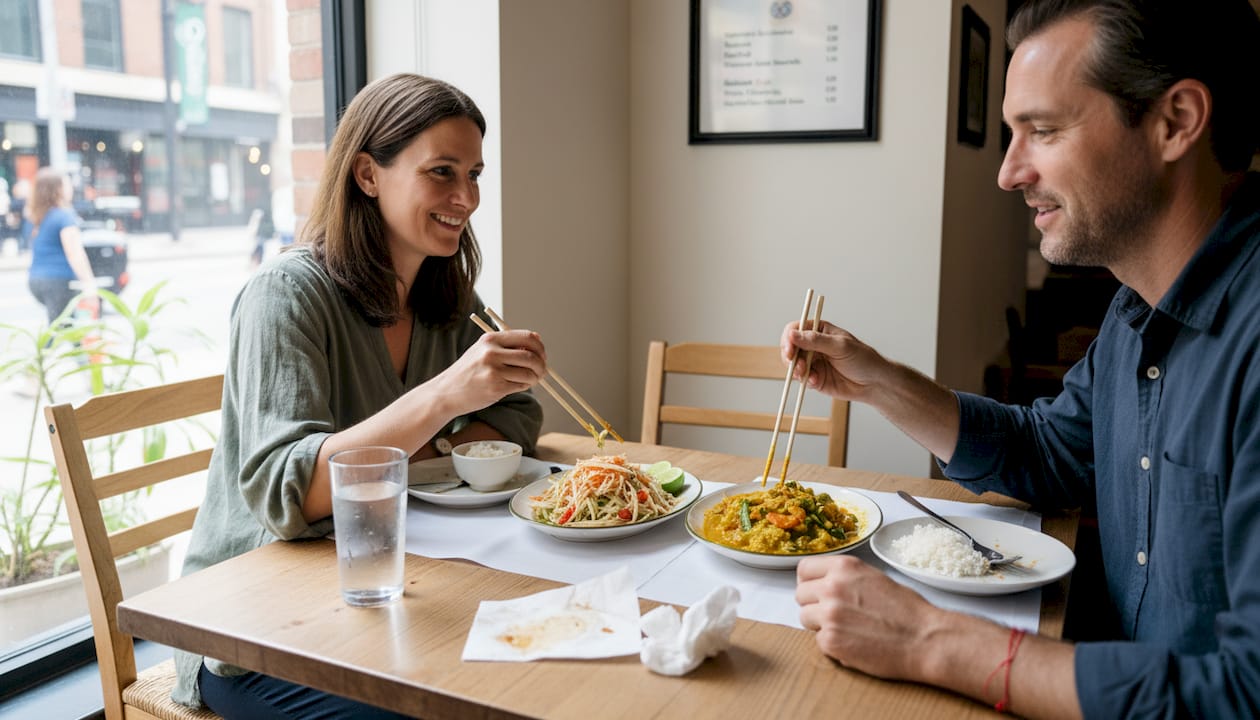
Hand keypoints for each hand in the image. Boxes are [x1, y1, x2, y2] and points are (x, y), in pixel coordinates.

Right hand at [432, 329, 546, 414]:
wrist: (446, 393)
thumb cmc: (468, 372)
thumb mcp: (483, 351)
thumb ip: (507, 345)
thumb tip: (537, 341)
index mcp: (490, 339)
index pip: (527, 337)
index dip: (539, 347)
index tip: (541, 355)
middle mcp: (492, 352)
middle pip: (531, 355)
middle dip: (541, 365)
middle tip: (541, 371)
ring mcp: (493, 370)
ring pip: (529, 372)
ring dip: (535, 378)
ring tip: (530, 380)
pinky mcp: (496, 387)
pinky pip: (521, 385)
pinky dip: (525, 386)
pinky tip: (518, 386)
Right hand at [780, 321, 888, 401]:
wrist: (874, 383)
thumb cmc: (863, 359)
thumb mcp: (840, 346)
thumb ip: (815, 340)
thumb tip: (792, 335)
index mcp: (820, 331)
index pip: (795, 329)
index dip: (789, 339)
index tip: (789, 350)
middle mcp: (814, 345)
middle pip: (790, 348)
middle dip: (791, 358)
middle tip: (798, 366)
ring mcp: (814, 362)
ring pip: (794, 365)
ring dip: (797, 371)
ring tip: (809, 375)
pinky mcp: (815, 378)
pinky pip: (802, 379)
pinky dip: (806, 381)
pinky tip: (816, 382)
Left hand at [796, 555, 942, 680]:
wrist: (924, 639)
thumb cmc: (907, 610)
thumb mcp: (873, 578)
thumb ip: (845, 578)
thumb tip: (823, 583)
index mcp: (844, 567)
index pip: (804, 569)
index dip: (809, 581)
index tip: (814, 590)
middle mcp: (832, 586)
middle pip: (800, 594)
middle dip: (814, 604)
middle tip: (835, 613)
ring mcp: (829, 614)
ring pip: (805, 617)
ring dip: (820, 624)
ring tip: (847, 628)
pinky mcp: (830, 640)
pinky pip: (818, 640)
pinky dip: (832, 644)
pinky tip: (854, 643)